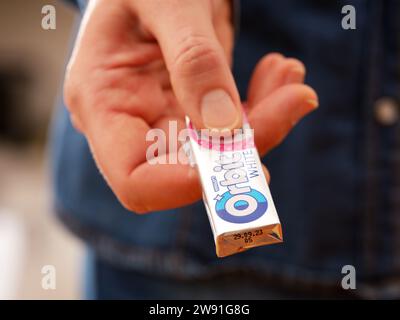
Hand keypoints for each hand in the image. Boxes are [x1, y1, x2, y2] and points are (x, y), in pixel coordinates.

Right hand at [64, 0, 317, 212]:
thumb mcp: (167, 1)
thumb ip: (193, 59)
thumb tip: (223, 126)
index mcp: (103, 103)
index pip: (134, 178)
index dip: (182, 187)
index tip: (240, 164)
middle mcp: (132, 122)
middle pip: (189, 168)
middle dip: (247, 146)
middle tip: (295, 100)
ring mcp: (164, 118)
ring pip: (221, 151)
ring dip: (267, 122)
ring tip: (292, 78)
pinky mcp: (194, 110)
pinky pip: (233, 126)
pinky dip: (264, 106)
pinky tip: (281, 74)